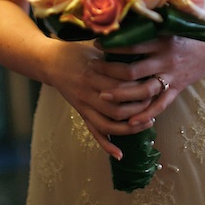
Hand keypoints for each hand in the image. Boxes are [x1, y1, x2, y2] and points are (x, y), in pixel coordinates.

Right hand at [45, 38, 157, 158]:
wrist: (50, 62)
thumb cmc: (76, 52)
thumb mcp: (96, 50)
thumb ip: (115, 59)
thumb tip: (142, 62)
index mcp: (93, 72)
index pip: (121, 85)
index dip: (139, 87)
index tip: (153, 84)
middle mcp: (87, 92)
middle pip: (117, 107)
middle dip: (139, 109)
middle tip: (155, 105)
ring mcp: (83, 105)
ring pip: (108, 124)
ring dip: (129, 128)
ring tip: (148, 123)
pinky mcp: (80, 113)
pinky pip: (93, 132)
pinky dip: (106, 145)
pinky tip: (120, 154)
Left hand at [91, 31, 204, 128]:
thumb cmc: (190, 31)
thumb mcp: (171, 23)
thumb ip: (152, 22)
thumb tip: (127, 13)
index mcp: (162, 41)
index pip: (133, 45)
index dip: (112, 46)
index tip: (96, 44)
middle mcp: (165, 60)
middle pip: (133, 71)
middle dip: (109, 73)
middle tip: (92, 71)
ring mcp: (172, 76)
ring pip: (143, 91)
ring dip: (121, 96)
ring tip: (102, 97)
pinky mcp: (178, 89)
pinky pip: (160, 105)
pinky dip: (145, 114)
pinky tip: (130, 121)